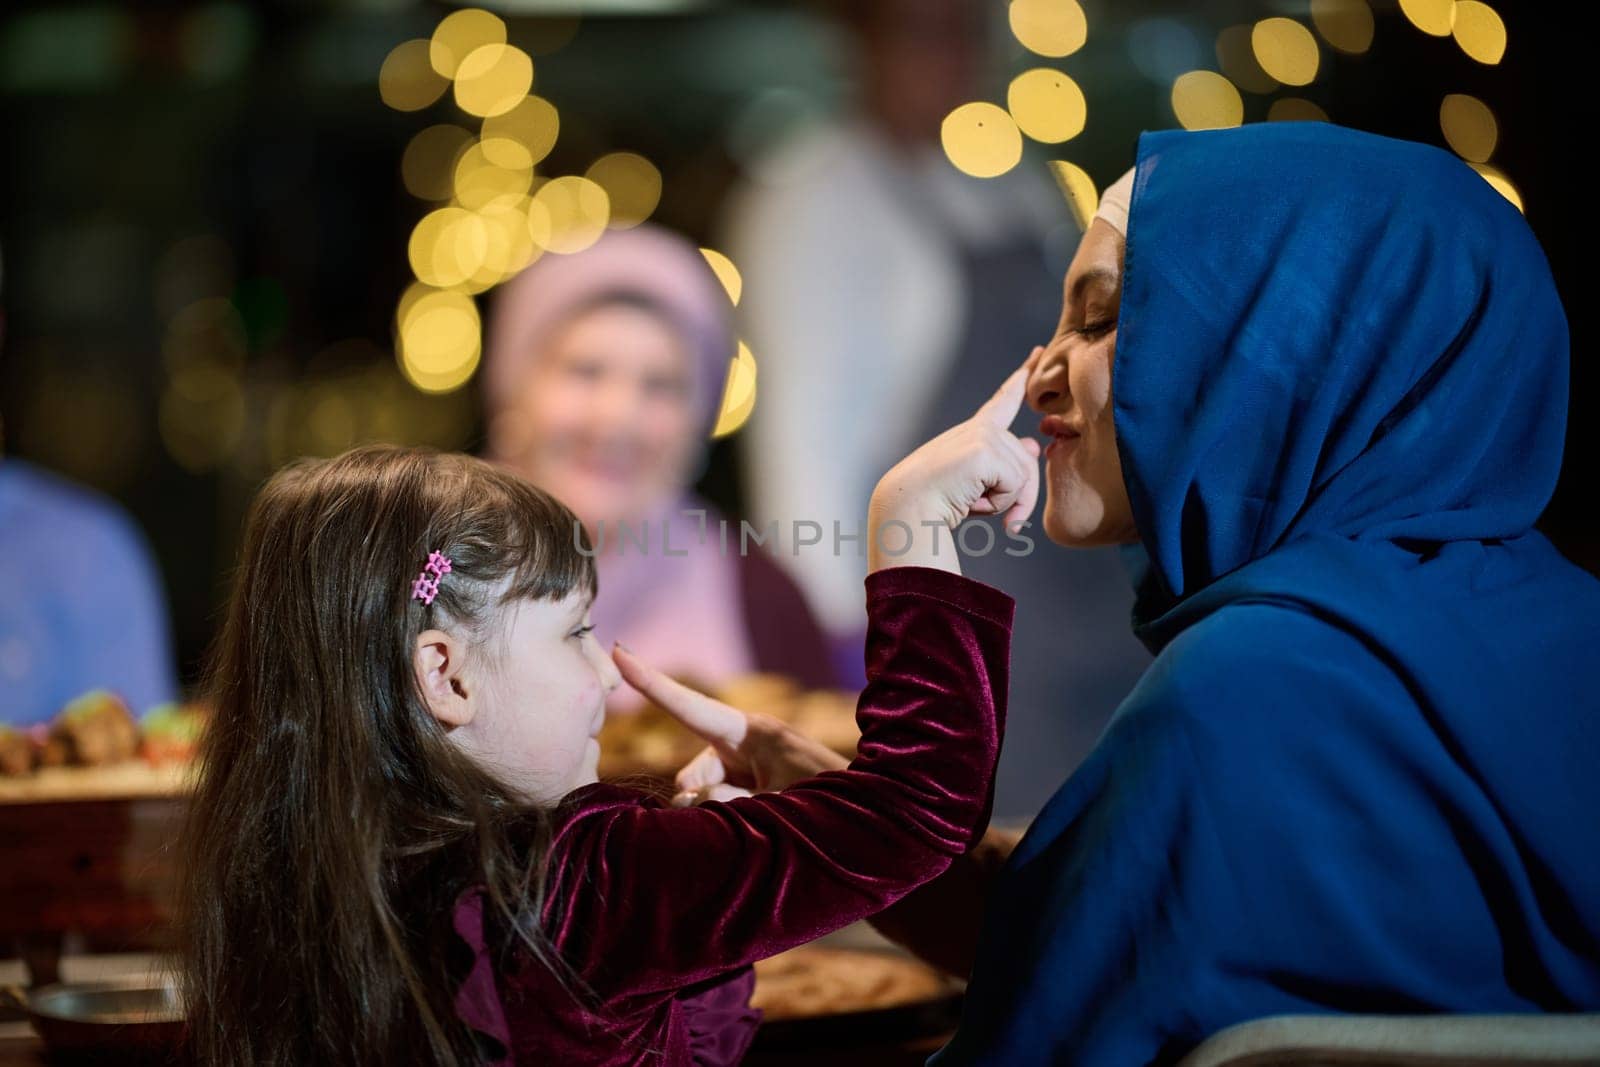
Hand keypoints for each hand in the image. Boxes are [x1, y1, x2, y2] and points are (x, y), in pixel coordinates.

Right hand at [611, 645, 849, 805]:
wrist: (870, 817)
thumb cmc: (827, 803)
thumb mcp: (777, 804)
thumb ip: (726, 801)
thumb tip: (689, 798)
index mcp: (753, 732)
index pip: (689, 706)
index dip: (650, 681)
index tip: (619, 650)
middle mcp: (743, 743)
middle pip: (693, 774)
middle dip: (701, 801)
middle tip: (745, 819)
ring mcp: (745, 765)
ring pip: (702, 795)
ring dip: (718, 815)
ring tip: (763, 824)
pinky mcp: (749, 784)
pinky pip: (717, 803)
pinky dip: (725, 819)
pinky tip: (755, 829)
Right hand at [868, 350, 1042, 574]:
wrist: (907, 505)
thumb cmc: (934, 500)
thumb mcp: (977, 481)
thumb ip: (1008, 464)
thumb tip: (1033, 445)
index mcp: (974, 432)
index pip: (1004, 401)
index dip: (1023, 376)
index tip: (1038, 352)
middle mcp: (981, 428)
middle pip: (1027, 464)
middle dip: (1018, 497)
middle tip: (989, 514)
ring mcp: (984, 436)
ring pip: (1023, 477)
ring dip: (1003, 503)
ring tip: (969, 501)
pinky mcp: (985, 450)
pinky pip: (1015, 486)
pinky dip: (998, 504)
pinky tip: (971, 500)